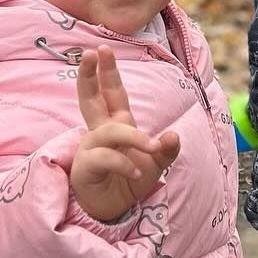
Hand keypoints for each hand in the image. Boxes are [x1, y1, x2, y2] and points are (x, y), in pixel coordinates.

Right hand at [69, 46, 180, 222]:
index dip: (107, 71)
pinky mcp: (86, 167)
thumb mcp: (157, 165)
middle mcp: (100, 132)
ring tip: (152, 149)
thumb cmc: (130, 181)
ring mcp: (90, 148)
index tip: (102, 48)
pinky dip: (125, 164)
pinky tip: (137, 174)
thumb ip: (167, 150)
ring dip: (134, 138)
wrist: (113, 209)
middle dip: (90, 75)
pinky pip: (106, 158)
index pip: (111, 93)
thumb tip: (172, 136)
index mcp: (117, 124)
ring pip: (110, 132)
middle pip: (90, 98)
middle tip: (91, 53)